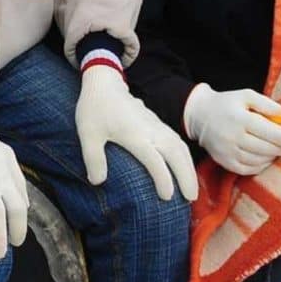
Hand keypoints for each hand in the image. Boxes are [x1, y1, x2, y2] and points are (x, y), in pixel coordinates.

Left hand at [74, 64, 197, 201]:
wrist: (104, 83)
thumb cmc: (95, 109)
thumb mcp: (88, 133)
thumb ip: (93, 158)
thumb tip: (98, 181)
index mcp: (134, 134)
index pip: (154, 159)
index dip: (163, 178)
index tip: (167, 196)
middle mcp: (151, 130)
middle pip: (176, 154)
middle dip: (186, 176)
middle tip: (190, 198)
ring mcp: (157, 126)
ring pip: (181, 148)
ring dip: (189, 168)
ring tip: (192, 191)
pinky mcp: (158, 124)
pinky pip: (178, 142)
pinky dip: (185, 158)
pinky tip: (186, 170)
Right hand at [182, 83, 280, 177]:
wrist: (199, 115)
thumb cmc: (227, 104)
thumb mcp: (246, 95)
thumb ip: (268, 104)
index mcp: (240, 119)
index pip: (270, 132)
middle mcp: (233, 137)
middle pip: (266, 149)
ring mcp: (227, 152)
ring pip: (259, 161)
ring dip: (272, 157)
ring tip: (277, 149)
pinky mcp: (224, 162)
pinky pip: (248, 170)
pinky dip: (261, 166)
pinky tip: (265, 158)